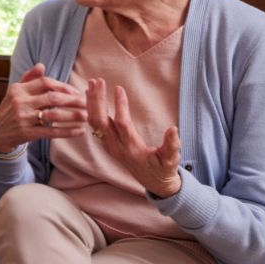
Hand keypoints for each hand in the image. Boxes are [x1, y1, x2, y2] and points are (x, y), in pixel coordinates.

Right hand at [0, 63, 88, 152]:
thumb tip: (41, 65)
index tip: (76, 92)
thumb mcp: (14, 93)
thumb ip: (28, 78)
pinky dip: (67, 132)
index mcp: (18, 90)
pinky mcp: (27, 133)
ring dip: (73, 116)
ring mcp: (23, 118)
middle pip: (53, 98)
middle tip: (87, 103)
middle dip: (73, 100)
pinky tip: (79, 131)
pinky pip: (51, 132)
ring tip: (87, 117)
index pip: (45, 83)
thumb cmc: (9, 111)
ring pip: (54, 115)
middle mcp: (20, 102)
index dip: (63, 86)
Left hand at [86, 79, 181, 197]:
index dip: (120, 105)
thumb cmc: (164, 169)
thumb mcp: (172, 159)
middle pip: (100, 122)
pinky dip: (91, 110)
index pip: (122, 123)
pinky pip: (94, 127)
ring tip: (91, 84)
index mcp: (132, 149)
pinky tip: (92, 98)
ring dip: (91, 103)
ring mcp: (110, 146)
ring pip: (94, 123)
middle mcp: (116, 147)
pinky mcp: (108, 145)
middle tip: (98, 80)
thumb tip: (173, 129)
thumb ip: (172, 145)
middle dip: (97, 100)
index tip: (118, 88)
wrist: (154, 183)